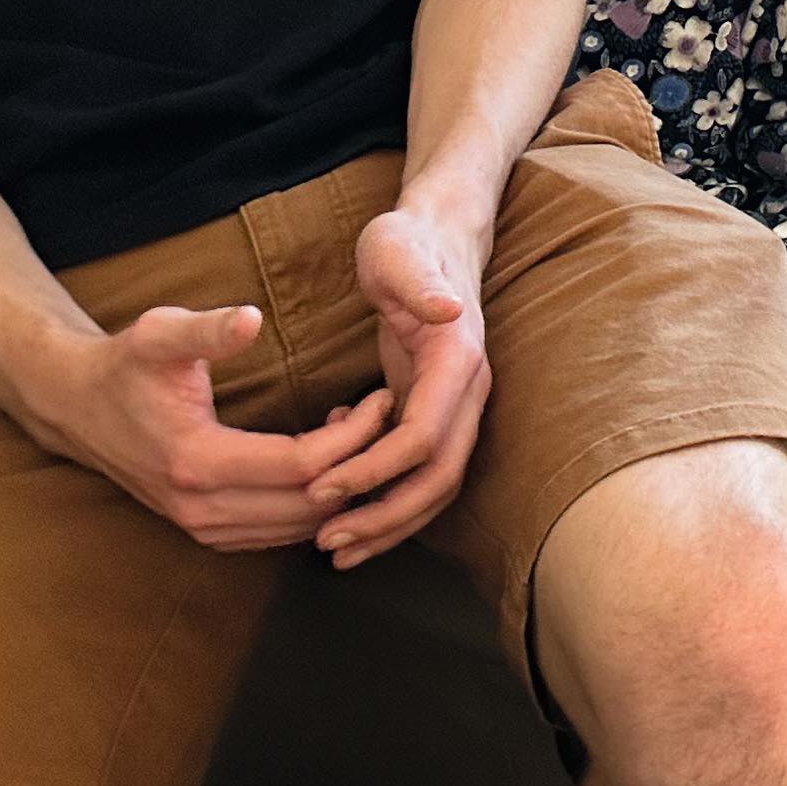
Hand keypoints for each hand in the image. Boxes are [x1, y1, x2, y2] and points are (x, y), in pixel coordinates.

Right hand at [16, 305, 394, 553]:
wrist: (78, 407)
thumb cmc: (125, 364)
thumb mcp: (160, 334)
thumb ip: (207, 330)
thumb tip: (250, 319)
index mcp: (196, 461)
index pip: (302, 465)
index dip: (355, 435)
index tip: (381, 397)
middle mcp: (200, 507)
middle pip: (310, 505)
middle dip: (359, 463)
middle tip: (383, 414)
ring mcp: (201, 527)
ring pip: (299, 527)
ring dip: (340, 486)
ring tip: (358, 429)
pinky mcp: (206, 530)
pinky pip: (278, 533)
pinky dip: (313, 503)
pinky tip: (327, 456)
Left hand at [305, 204, 496, 565]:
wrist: (434, 237)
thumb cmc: (403, 243)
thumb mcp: (397, 252)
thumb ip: (417, 282)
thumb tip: (448, 309)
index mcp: (458, 357)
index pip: (425, 435)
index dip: (375, 470)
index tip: (319, 489)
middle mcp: (468, 388)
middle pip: (441, 475)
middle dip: (386, 516)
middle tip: (327, 543)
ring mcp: (457, 402)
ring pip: (437, 483)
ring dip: (390, 523)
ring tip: (334, 548)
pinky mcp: (437, 409)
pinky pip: (421, 471)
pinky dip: (388, 500)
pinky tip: (341, 505)